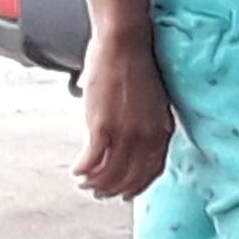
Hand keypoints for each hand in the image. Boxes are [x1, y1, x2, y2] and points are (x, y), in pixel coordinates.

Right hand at [75, 30, 172, 200]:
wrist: (125, 44)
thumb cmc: (136, 66)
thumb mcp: (153, 102)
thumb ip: (147, 124)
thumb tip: (134, 138)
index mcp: (162, 131)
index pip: (152, 171)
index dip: (137, 186)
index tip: (125, 194)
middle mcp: (146, 137)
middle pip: (129, 177)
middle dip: (112, 189)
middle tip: (98, 193)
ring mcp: (125, 133)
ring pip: (109, 173)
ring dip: (94, 183)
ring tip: (84, 182)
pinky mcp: (102, 126)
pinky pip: (92, 160)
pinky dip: (82, 169)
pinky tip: (76, 170)